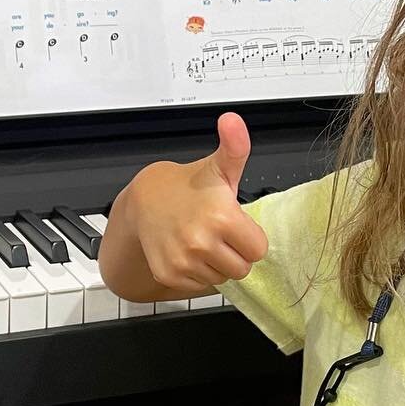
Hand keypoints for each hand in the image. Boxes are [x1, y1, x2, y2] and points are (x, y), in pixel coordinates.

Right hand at [128, 111, 268, 293]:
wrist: (146, 200)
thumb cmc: (190, 186)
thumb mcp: (218, 167)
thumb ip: (235, 147)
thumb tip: (233, 120)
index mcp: (222, 217)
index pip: (258, 250)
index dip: (250, 238)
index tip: (235, 225)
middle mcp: (201, 242)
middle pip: (242, 268)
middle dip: (235, 253)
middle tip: (219, 233)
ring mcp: (184, 261)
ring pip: (222, 278)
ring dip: (216, 264)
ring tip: (202, 240)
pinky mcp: (170, 274)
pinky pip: (200, 285)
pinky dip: (197, 273)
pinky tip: (188, 252)